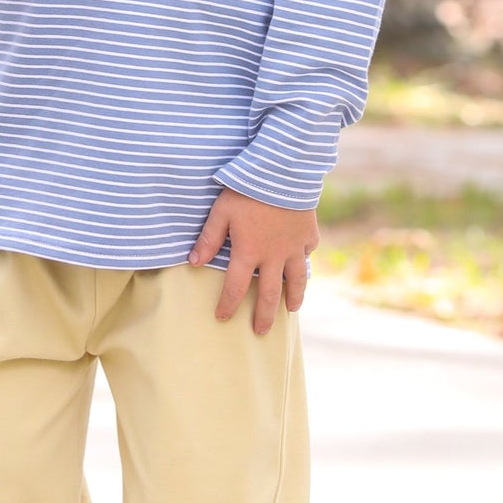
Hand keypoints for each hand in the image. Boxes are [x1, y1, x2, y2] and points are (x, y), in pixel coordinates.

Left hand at [189, 189, 319, 331]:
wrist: (284, 170)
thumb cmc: (247, 189)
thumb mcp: (221, 211)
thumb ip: (208, 238)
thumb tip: (193, 262)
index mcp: (248, 252)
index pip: (234, 287)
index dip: (227, 305)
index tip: (222, 318)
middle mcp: (273, 256)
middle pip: (268, 294)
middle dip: (263, 316)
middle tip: (261, 332)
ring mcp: (294, 247)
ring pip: (296, 280)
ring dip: (293, 297)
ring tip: (291, 310)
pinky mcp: (309, 234)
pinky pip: (307, 253)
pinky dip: (304, 261)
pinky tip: (302, 266)